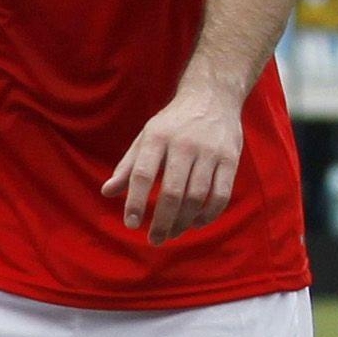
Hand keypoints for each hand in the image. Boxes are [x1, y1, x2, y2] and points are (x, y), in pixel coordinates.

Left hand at [103, 88, 246, 242]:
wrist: (213, 96)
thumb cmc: (172, 123)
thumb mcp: (145, 137)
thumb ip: (127, 166)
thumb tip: (107, 192)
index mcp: (157, 138)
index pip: (142, 174)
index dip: (134, 201)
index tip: (131, 224)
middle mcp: (184, 144)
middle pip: (173, 191)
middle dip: (162, 221)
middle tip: (154, 239)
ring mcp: (210, 152)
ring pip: (197, 196)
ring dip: (184, 221)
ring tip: (173, 233)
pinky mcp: (231, 158)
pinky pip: (221, 193)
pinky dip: (209, 213)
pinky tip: (197, 223)